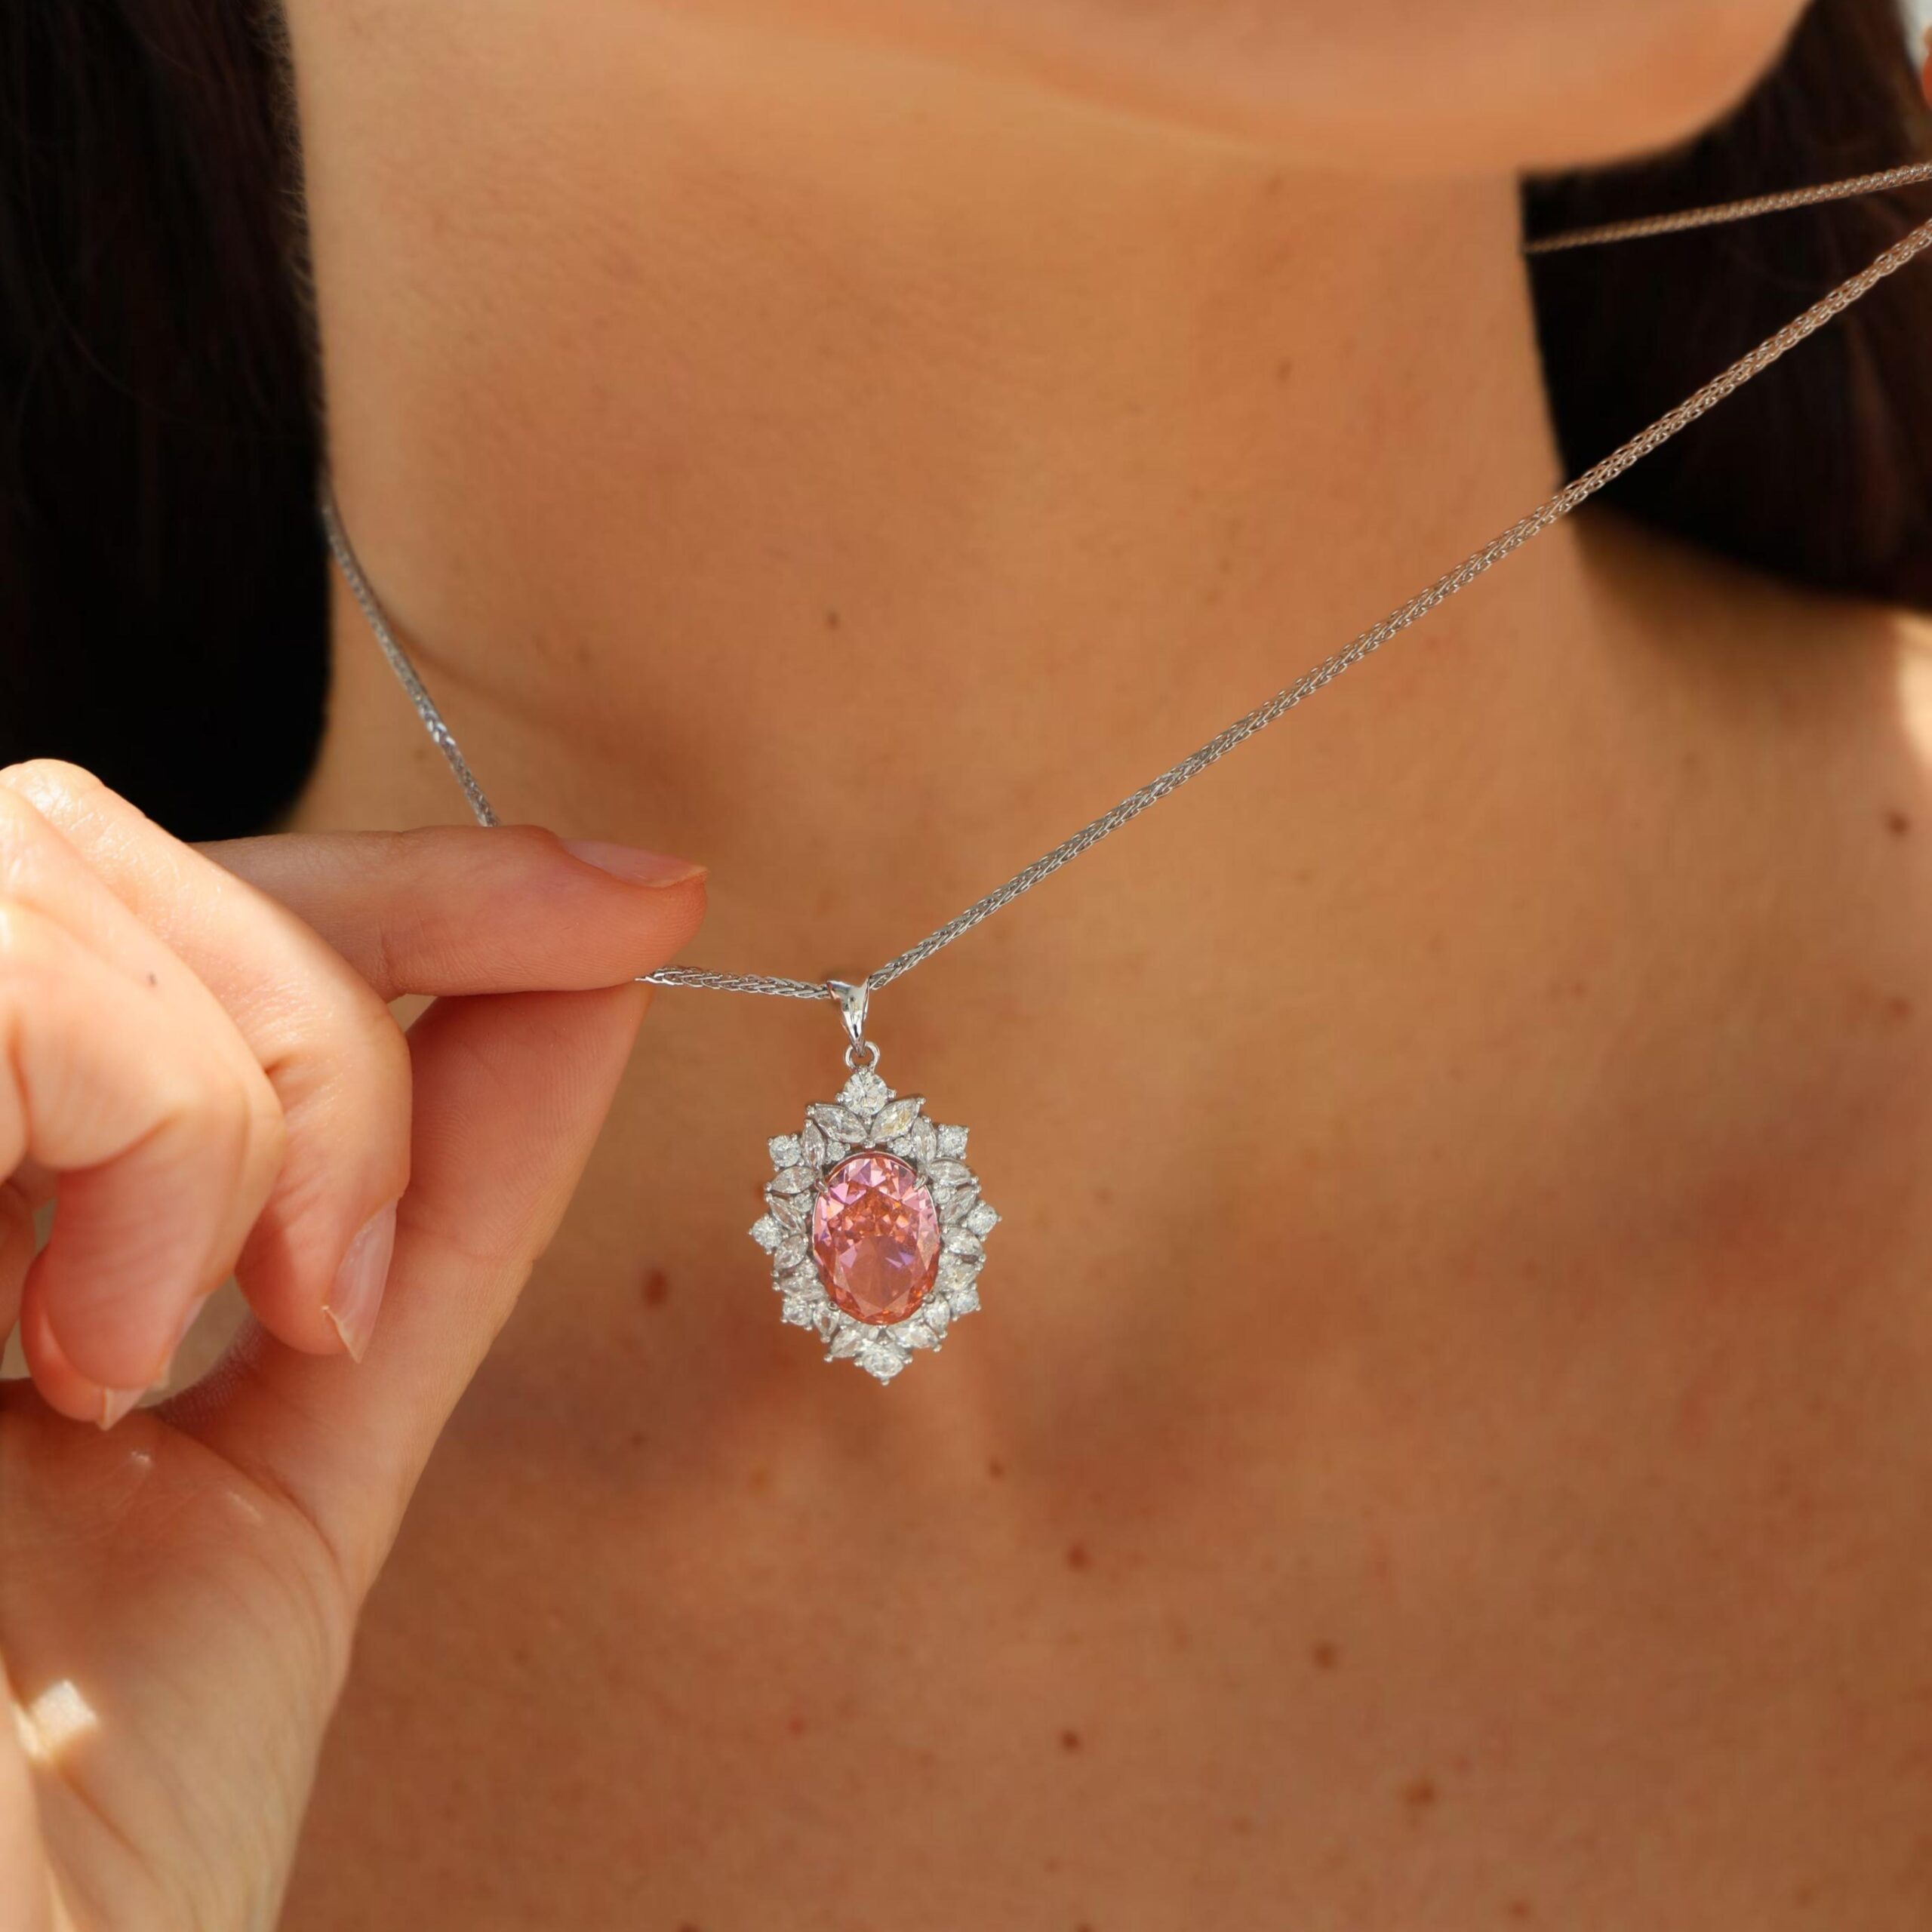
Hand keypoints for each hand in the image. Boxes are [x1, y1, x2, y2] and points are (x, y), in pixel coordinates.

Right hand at [0, 762, 704, 1930]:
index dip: (414, 880)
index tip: (642, 905)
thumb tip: (601, 971)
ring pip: (38, 875)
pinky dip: (139, 1117)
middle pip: (93, 855)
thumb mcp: (296, 1467)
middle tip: (338, 1275)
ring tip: (205, 1342)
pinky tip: (87, 1364)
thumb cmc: (67, 1855)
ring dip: (230, 1090)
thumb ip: (433, 1206)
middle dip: (319, 1002)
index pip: (162, 911)